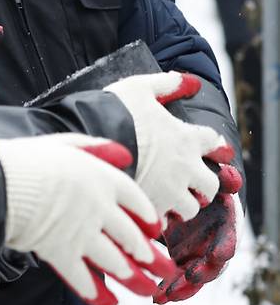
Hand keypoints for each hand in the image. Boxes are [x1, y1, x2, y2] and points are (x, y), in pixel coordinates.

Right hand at [0, 133, 177, 304]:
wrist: (2, 183)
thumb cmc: (29, 159)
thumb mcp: (66, 142)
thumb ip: (97, 147)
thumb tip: (124, 155)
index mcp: (102, 179)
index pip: (135, 200)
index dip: (148, 217)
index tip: (156, 230)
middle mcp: (99, 209)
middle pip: (131, 236)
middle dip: (151, 256)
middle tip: (165, 269)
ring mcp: (82, 234)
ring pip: (115, 261)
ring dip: (134, 278)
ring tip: (149, 290)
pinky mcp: (62, 254)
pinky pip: (84, 280)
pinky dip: (98, 294)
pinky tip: (110, 303)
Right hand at [105, 71, 229, 225]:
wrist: (91, 138)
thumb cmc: (116, 110)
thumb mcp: (141, 87)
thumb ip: (168, 84)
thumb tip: (194, 83)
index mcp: (185, 138)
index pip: (212, 141)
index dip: (213, 143)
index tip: (212, 147)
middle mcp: (184, 168)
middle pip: (210, 184)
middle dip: (202, 184)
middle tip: (188, 181)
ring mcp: (170, 191)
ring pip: (191, 207)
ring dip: (183, 203)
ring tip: (168, 198)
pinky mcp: (152, 209)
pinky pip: (166, 221)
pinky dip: (161, 216)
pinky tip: (149, 208)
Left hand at [154, 159, 243, 302]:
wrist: (189, 194)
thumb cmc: (204, 185)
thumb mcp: (213, 179)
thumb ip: (223, 177)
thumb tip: (230, 176)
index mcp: (225, 226)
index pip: (228, 239)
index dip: (224, 247)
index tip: (216, 254)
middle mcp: (214, 245)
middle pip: (211, 266)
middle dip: (201, 274)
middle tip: (190, 278)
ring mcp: (199, 256)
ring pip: (192, 278)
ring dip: (181, 288)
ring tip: (166, 296)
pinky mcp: (183, 260)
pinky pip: (177, 279)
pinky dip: (169, 289)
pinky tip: (158, 298)